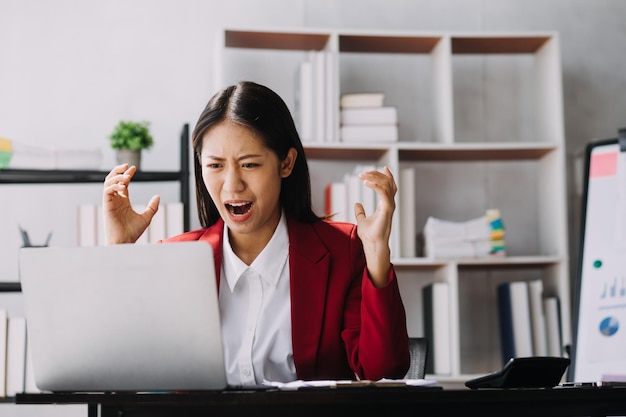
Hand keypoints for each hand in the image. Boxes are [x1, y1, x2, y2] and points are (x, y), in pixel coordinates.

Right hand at [102, 164, 159, 243]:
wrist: (125, 241)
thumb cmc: (133, 232)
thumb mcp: (147, 217)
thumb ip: (152, 206)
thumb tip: (158, 196)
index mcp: (123, 201)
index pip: (123, 183)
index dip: (127, 174)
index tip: (134, 168)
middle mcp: (116, 200)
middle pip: (112, 180)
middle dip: (118, 171)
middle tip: (127, 166)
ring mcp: (110, 202)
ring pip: (108, 183)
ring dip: (117, 177)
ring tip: (127, 177)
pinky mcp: (106, 206)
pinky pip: (106, 191)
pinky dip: (114, 186)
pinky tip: (124, 187)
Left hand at [354, 166, 396, 286]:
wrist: (372, 244)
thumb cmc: (370, 235)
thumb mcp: (362, 220)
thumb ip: (360, 212)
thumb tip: (357, 204)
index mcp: (385, 205)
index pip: (389, 187)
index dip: (388, 177)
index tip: (384, 167)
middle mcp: (389, 204)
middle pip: (388, 183)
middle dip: (377, 175)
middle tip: (363, 172)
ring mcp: (389, 207)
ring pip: (387, 186)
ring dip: (375, 178)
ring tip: (362, 176)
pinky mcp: (386, 209)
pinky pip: (383, 193)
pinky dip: (376, 185)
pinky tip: (366, 182)